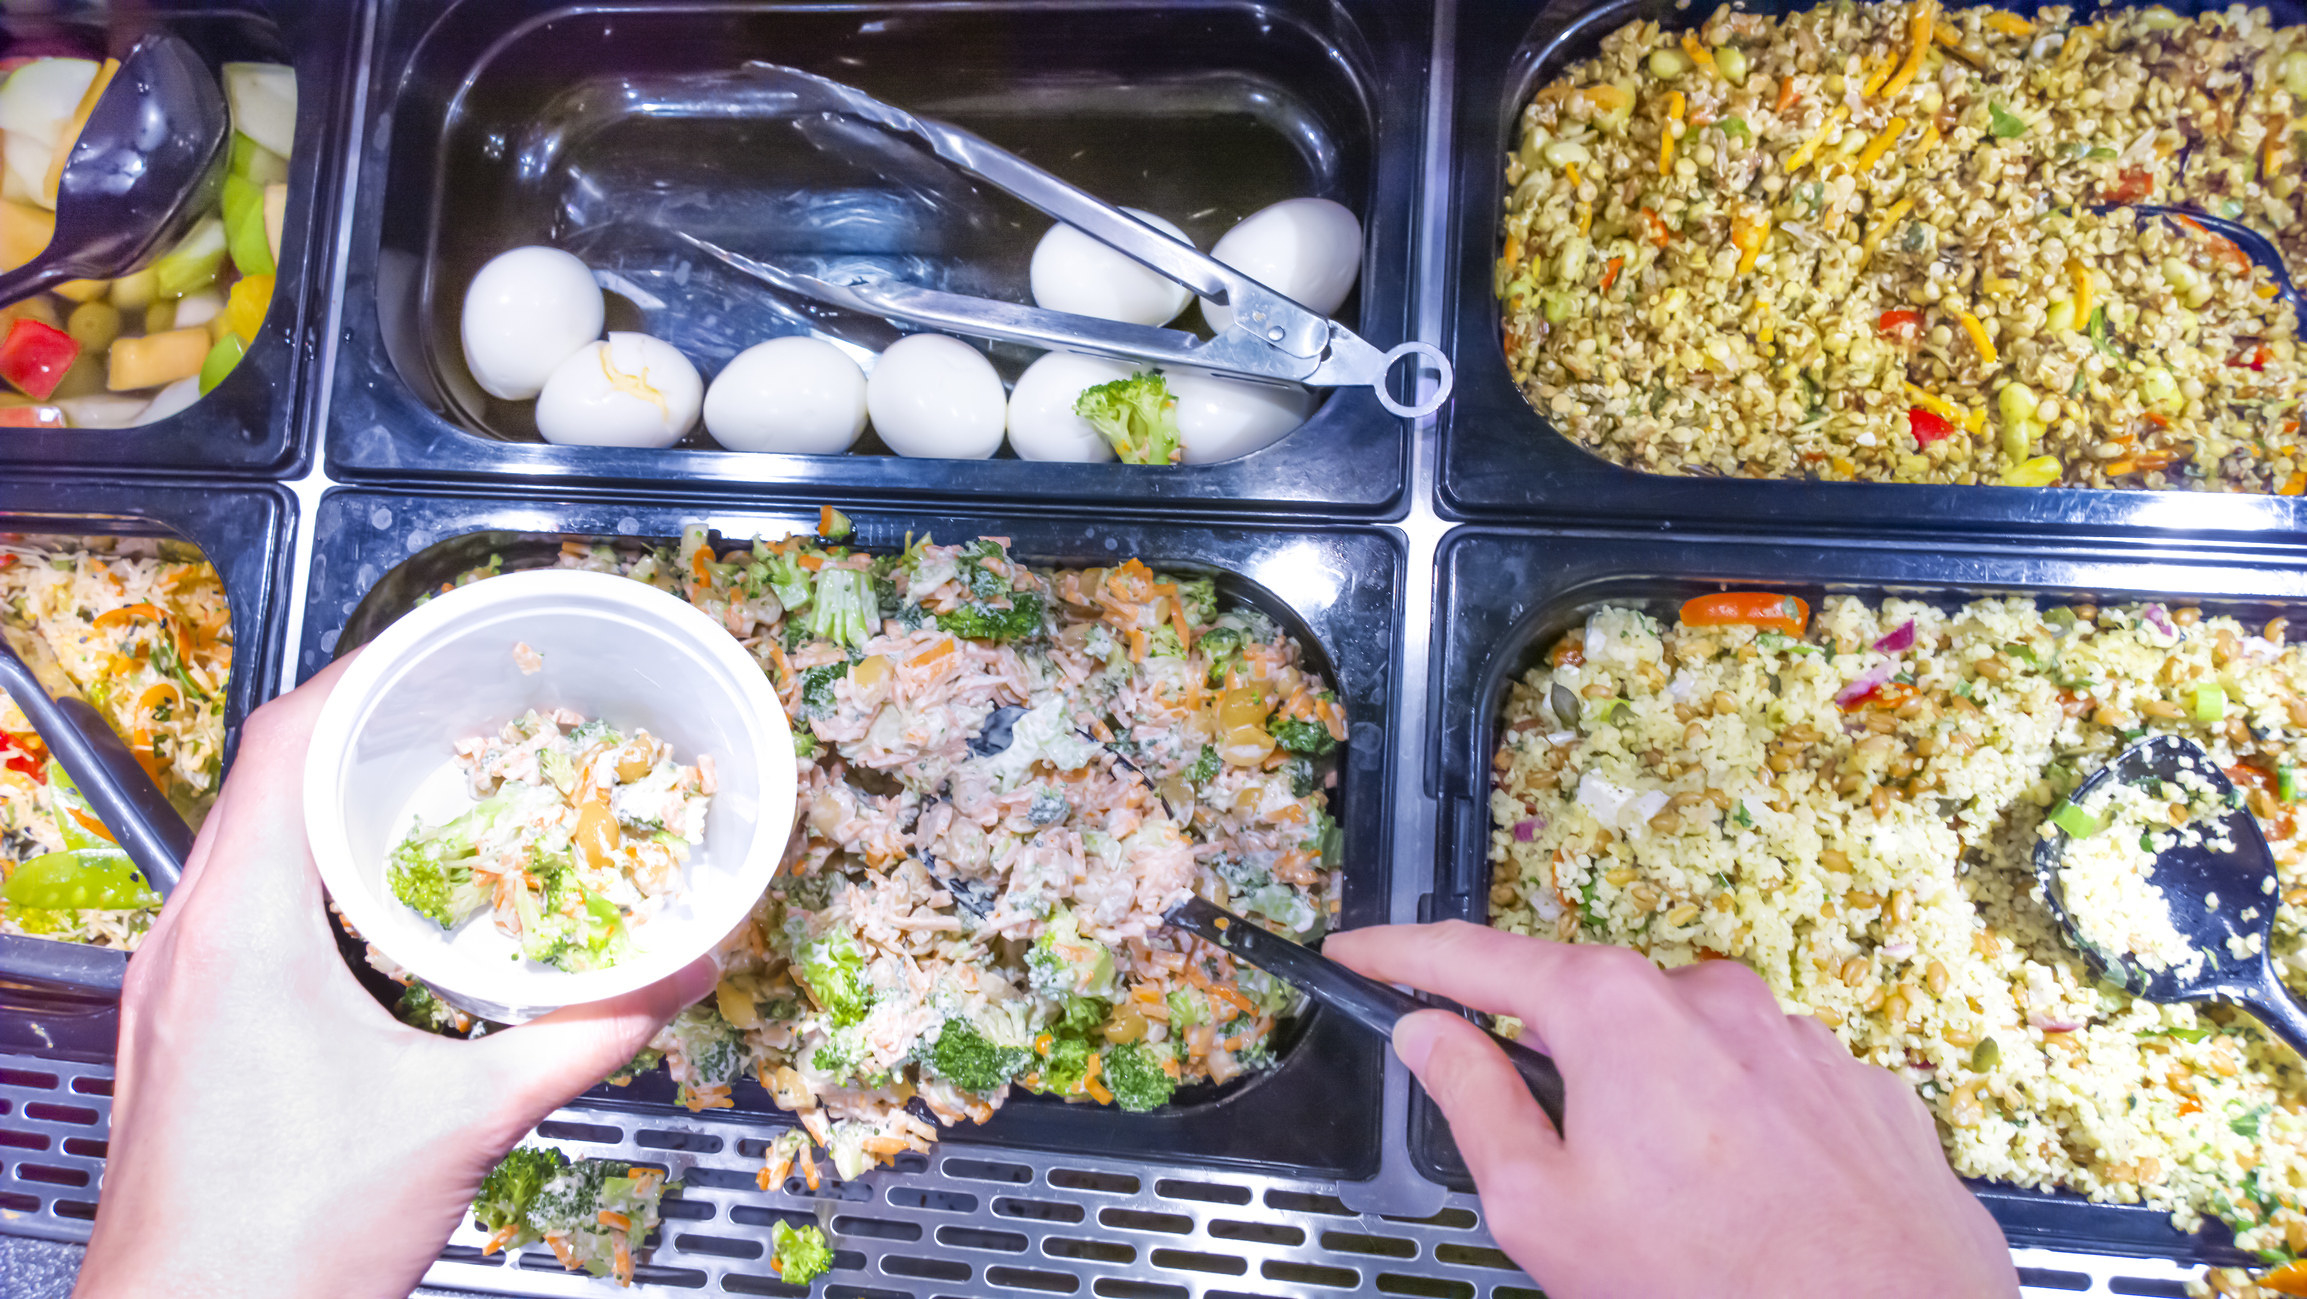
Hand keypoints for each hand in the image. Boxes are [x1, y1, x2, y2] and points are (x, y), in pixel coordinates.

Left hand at [75, 657, 715, 1298]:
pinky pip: (239, 915)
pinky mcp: (178, 1037)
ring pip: (245, 850)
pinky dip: (312, 885)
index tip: (436, 649)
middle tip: (459, 721)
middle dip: (365, 738)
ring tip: (432, 804)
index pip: (284, 742)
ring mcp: (170, 991)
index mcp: (242, 929)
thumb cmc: (284, 1238)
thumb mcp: (465, 1121)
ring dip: (334, 812)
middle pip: (264, 783)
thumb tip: (685, 974)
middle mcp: (187, 943)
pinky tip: (382, 924)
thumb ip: (585, 1037)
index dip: (363, 675)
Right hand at [1328, 922, 2016, 1298]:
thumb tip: (1432, 1036)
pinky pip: (1768, 1092)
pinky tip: (1749, 1212)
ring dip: (1662, 1113)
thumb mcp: (1543, 1209)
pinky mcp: (1859, 1088)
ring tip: (1680, 1220)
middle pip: (1593, 1012)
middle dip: (1563, 1077)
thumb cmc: (1711, 1284)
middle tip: (1566, 1176)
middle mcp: (1710, 996)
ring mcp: (1797, 1036)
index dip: (1403, 956)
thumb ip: (1475, 1103)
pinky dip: (1740, 1136)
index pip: (1477, 957)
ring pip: (1687, 1056)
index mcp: (1615, 1011)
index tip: (1359, 955)